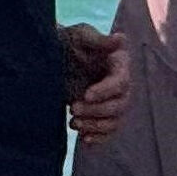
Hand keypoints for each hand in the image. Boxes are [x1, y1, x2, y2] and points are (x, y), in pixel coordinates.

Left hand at [61, 22, 130, 142]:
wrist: (55, 59)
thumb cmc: (68, 43)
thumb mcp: (80, 36)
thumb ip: (99, 40)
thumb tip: (121, 38)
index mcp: (119, 65)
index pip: (121, 83)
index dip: (105, 91)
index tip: (86, 95)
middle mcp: (121, 85)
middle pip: (120, 105)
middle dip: (97, 111)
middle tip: (73, 108)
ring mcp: (113, 101)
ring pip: (115, 121)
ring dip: (95, 126)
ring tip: (73, 123)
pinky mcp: (103, 115)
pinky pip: (108, 132)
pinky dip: (98, 138)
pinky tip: (83, 139)